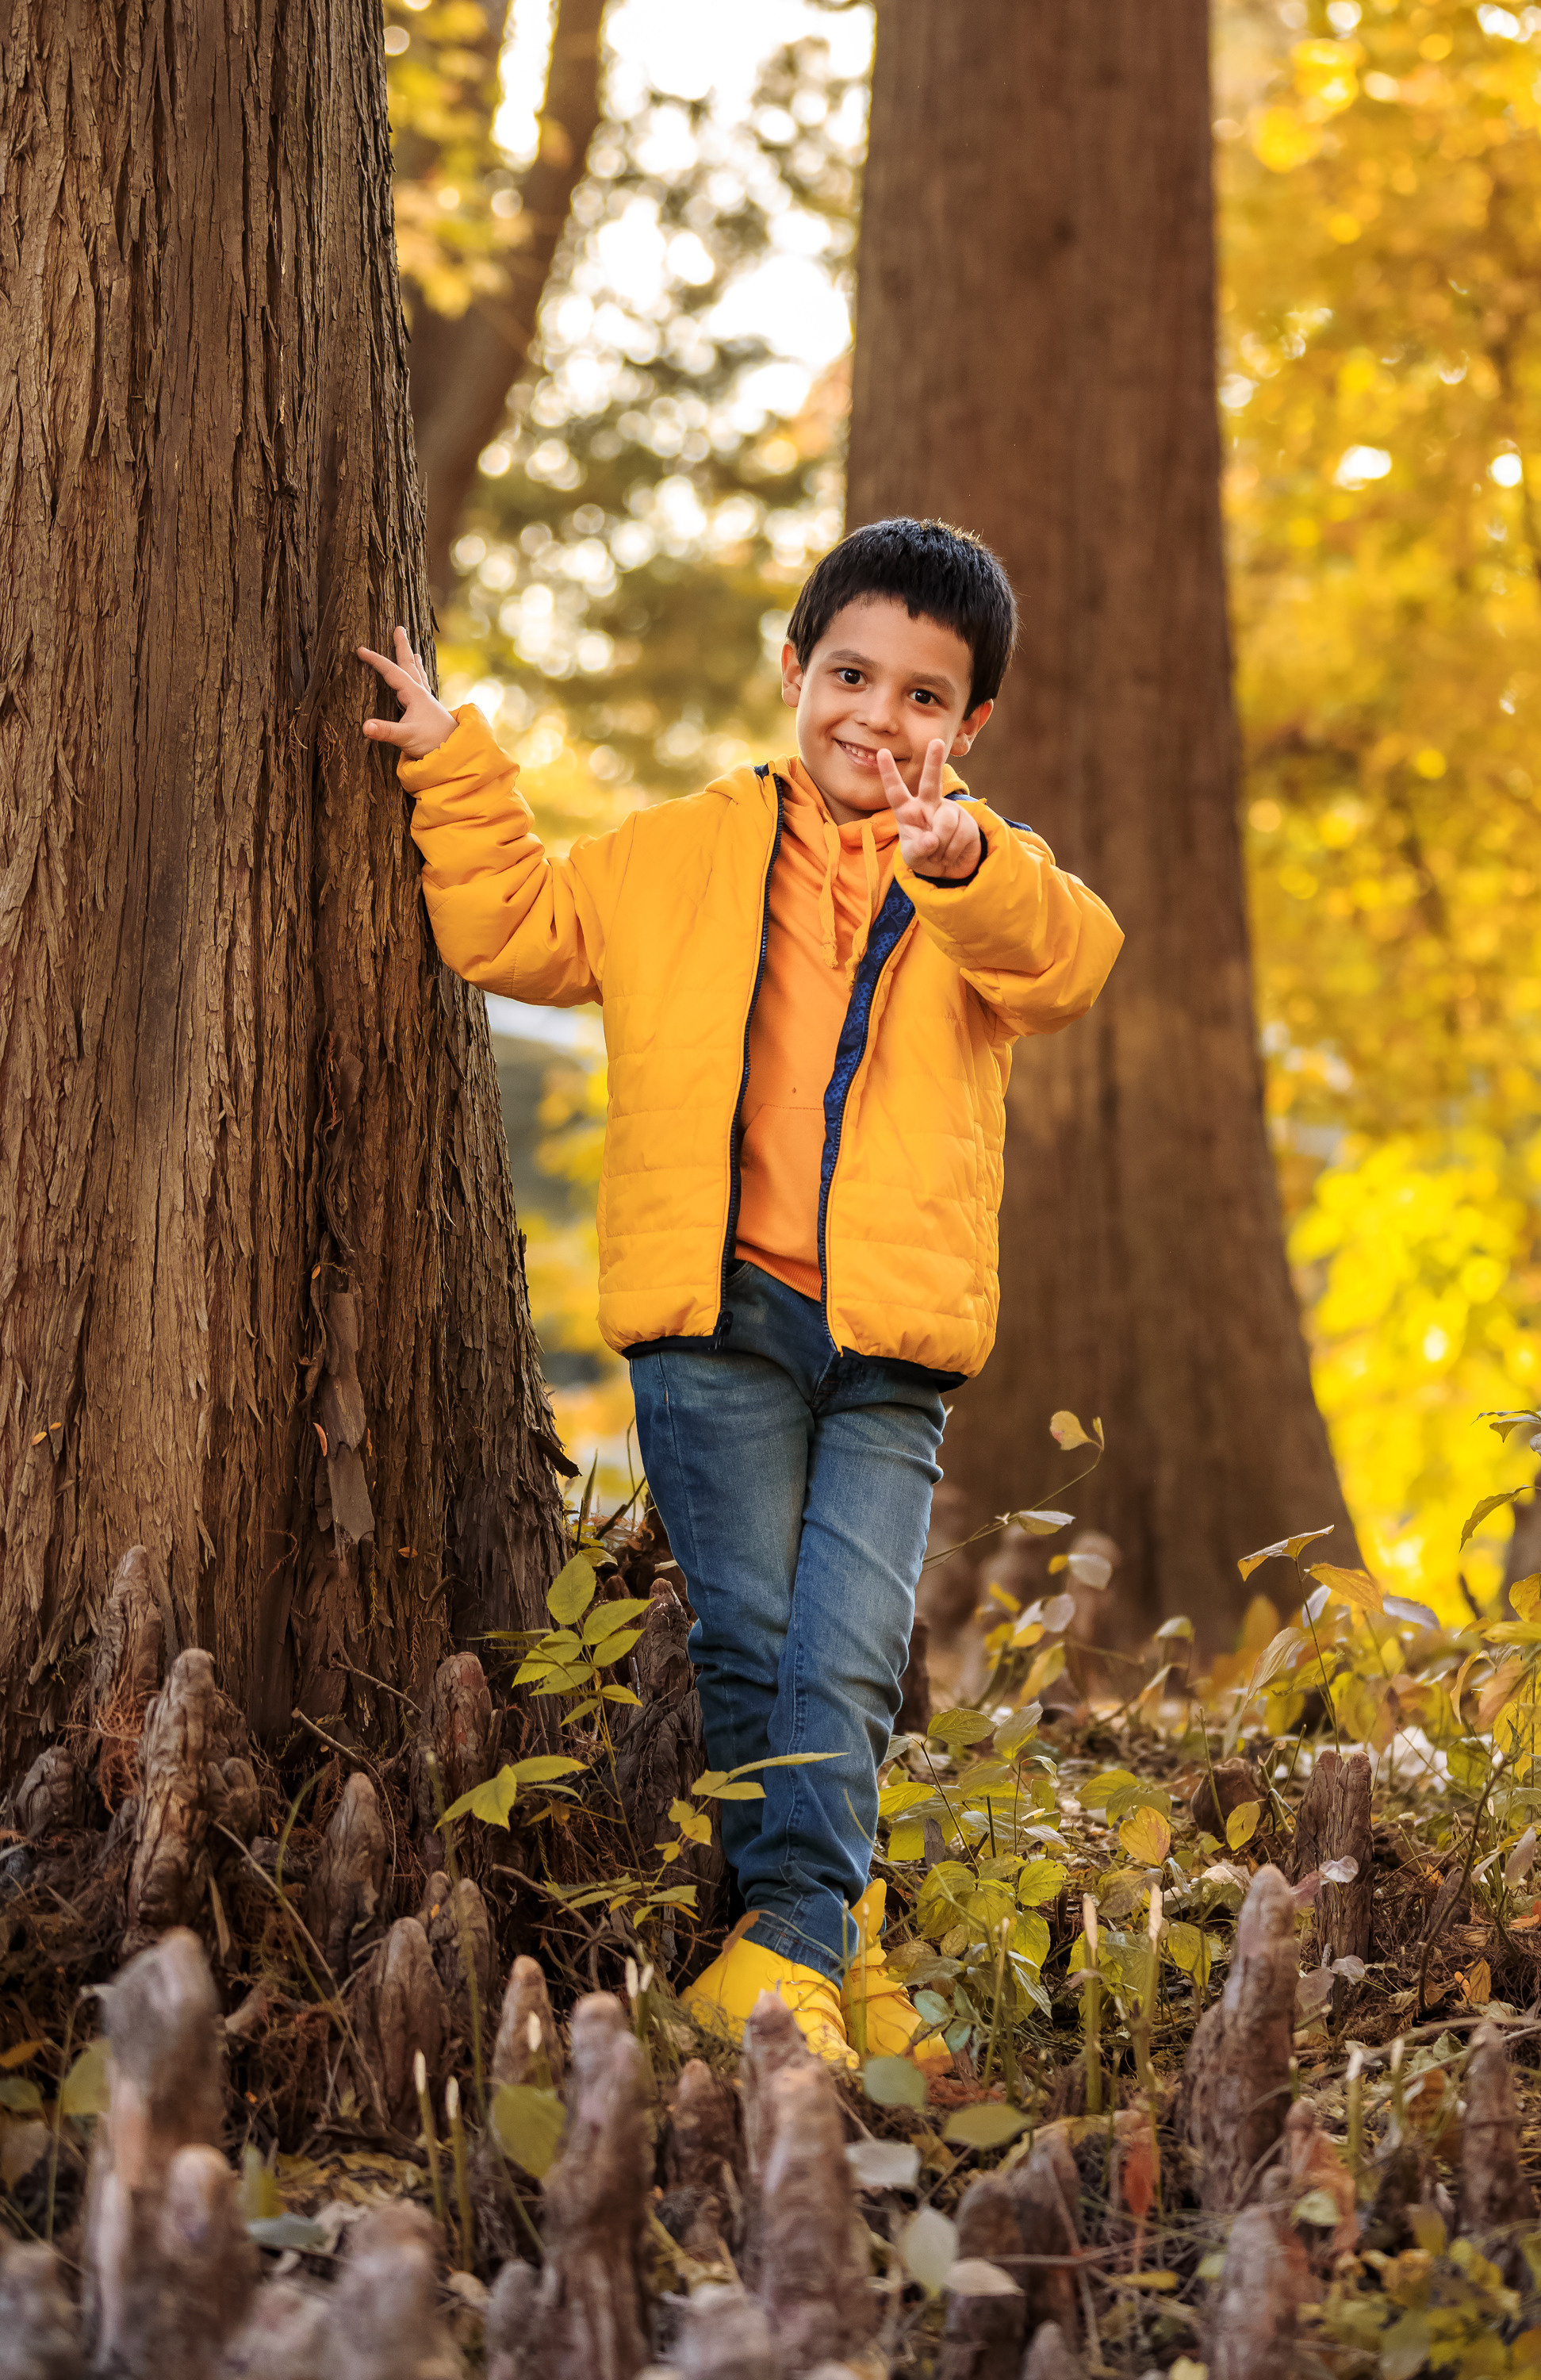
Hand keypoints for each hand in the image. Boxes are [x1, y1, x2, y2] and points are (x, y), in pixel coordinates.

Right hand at [357, 627, 458, 760]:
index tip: (360, 650)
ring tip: (414, 651)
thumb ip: (386, 731)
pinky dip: (420, 677)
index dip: (375, 660)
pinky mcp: (430, 711)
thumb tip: (365, 727)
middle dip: (402, 647)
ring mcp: (427, 701)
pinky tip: (421, 680)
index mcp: (414, 694)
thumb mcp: (406, 737)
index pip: (391, 671)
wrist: (457, 752)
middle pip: (409, 665)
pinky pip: (423, 686)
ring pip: (417, 674)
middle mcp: (421, 693)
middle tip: (400, 628)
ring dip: (413, 660)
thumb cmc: (432, 743)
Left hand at [877, 740, 981, 878]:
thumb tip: (932, 840)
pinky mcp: (966, 820)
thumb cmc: (925, 856)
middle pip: (931, 782)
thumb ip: (917, 850)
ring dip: (941, 846)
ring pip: (945, 823)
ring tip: (939, 853)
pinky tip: (951, 853)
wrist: (951, 866)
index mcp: (908, 811)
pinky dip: (953, 851)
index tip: (882, 753)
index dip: (889, 774)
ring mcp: (948, 810)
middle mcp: (928, 804)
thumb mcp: (913, 858)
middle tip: (936, 742)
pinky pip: (959, 835)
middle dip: (933, 762)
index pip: (896, 792)